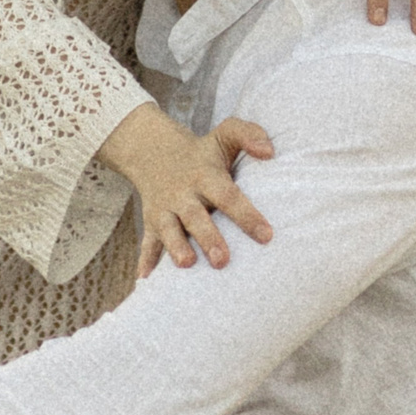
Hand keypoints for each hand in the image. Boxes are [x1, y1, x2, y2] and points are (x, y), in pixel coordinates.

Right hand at [98, 102, 273, 273]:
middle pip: (195, 217)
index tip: (266, 235)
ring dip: (176, 248)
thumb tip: (270, 151)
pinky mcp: (151, 222)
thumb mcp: (224, 134)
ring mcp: (165, 209)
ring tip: (186, 265)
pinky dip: (145, 260)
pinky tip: (145, 280)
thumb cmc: (202, 152)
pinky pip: (147, 242)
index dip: (246, 215)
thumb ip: (249, 134)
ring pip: (168, 231)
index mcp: (205, 176)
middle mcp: (183, 194)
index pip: (228, 196)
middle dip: (208, 238)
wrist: (152, 150)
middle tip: (222, 260)